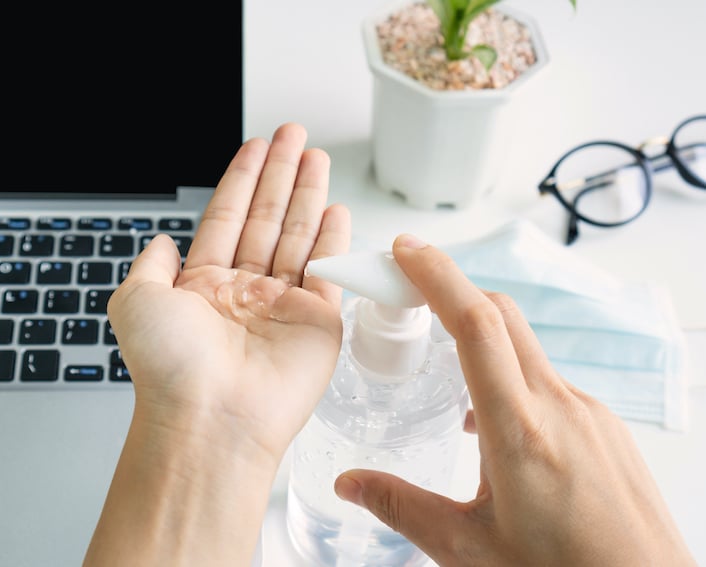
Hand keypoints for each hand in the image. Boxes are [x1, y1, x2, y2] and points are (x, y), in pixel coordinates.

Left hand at [84, 123, 350, 566]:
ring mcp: (282, 307)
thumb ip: (150, 264)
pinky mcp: (317, 324)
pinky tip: (336, 210)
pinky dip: (334, 241)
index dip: (243, 178)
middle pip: (267, 218)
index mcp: (204, 285)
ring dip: (308, 195)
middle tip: (295, 135)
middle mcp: (244, 293)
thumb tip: (161, 241)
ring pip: (298, 236)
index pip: (228, 217)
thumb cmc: (169, 366)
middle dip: (281, 174)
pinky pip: (328, 273)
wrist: (208, 417)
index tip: (256, 146)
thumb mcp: (135, 300)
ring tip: (317, 157)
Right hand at [334, 235, 694, 565]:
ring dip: (480, 336)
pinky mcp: (604, 426)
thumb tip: (350, 483)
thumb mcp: (469, 549)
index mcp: (520, 430)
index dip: (438, 277)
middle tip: (407, 284)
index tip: (405, 252)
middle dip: (451, 286)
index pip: (476, 326)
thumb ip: (403, 507)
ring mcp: (589, 412)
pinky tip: (491, 423)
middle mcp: (559, 406)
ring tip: (442, 367)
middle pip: (502, 316)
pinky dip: (511, 376)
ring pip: (525, 347)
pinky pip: (548, 380)